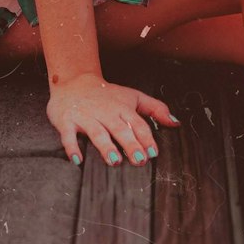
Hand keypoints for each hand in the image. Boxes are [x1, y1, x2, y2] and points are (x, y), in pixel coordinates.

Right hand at [46, 72, 179, 167]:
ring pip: (97, 132)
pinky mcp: (67, 121)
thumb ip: (155, 108)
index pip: (137, 124)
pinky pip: (69, 135)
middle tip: (139, 160)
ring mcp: (86, 117)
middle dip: (130, 144)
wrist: (74, 81)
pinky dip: (72, 147)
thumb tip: (175, 122)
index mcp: (123, 108)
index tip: (153, 153)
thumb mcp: (133, 97)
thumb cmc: (107, 94)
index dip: (146, 138)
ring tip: (114, 161)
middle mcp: (106, 113)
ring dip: (106, 147)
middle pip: (120, 129)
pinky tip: (78, 160)